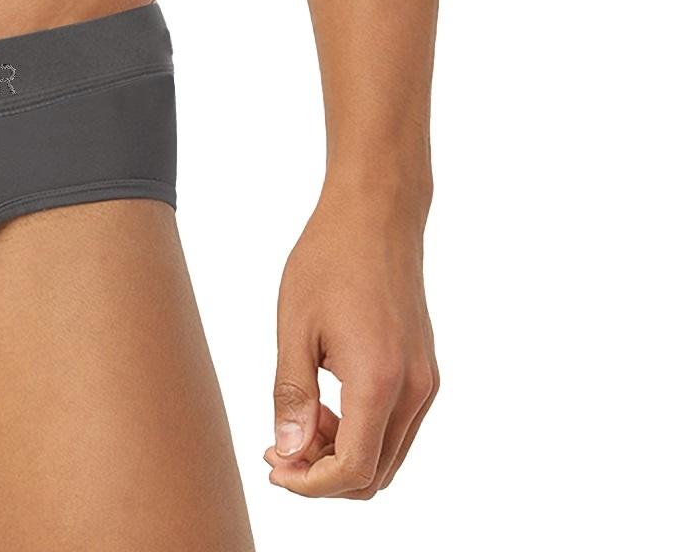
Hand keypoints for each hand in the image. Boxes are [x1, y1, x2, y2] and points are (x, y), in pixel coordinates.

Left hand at [264, 184, 438, 497]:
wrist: (375, 214)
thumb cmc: (328, 260)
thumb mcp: (295, 327)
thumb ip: (293, 396)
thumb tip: (288, 453)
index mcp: (379, 380)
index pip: (352, 470)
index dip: (310, 484)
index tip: (273, 466)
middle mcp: (413, 389)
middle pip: (375, 474)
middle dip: (324, 476)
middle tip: (279, 448)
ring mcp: (425, 381)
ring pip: (388, 454)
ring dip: (344, 454)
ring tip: (301, 421)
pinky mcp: (425, 370)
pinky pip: (398, 426)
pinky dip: (364, 432)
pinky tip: (328, 403)